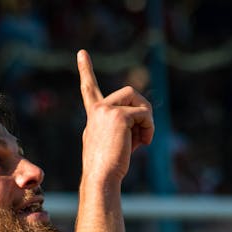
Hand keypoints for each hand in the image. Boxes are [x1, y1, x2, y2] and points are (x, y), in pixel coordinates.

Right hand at [77, 49, 153, 182]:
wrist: (101, 178)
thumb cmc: (110, 169)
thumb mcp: (116, 143)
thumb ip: (125, 127)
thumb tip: (144, 119)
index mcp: (94, 117)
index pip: (89, 90)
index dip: (86, 71)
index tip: (81, 53)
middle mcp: (98, 110)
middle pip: (130, 93)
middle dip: (143, 111)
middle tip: (145, 134)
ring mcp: (106, 110)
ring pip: (139, 101)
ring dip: (148, 120)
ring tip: (143, 140)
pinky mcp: (119, 115)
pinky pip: (145, 114)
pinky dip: (150, 128)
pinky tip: (144, 143)